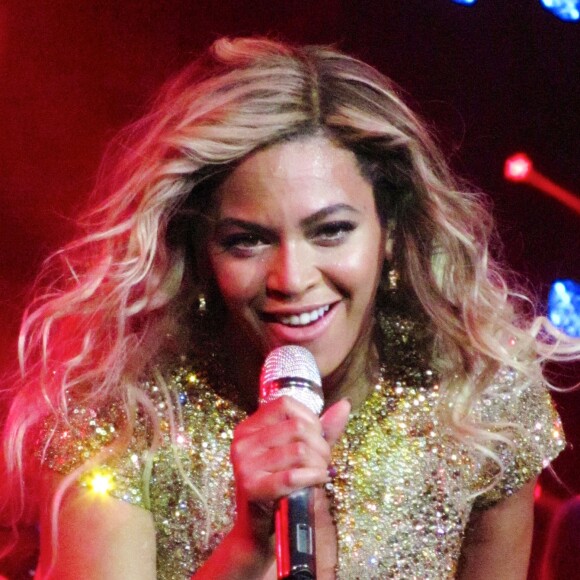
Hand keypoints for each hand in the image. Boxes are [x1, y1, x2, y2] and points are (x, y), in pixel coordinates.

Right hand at [229, 396, 350, 554]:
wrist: (257, 528)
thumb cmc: (280, 485)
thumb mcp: (298, 451)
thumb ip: (321, 429)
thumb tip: (344, 405)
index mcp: (249, 428)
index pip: (284, 403)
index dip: (309, 417)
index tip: (317, 436)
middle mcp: (243, 442)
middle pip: (296, 427)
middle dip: (320, 444)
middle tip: (324, 460)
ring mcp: (245, 464)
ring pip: (299, 450)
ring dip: (320, 462)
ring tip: (321, 471)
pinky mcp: (252, 488)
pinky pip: (292, 476)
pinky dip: (313, 476)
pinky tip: (320, 479)